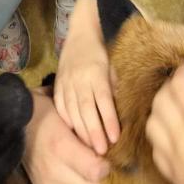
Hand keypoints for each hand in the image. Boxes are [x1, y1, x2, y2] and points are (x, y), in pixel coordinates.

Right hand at [24, 90, 108, 183]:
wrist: (18, 125)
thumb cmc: (49, 117)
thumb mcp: (71, 118)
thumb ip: (90, 137)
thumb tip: (110, 153)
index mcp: (62, 147)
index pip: (96, 171)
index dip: (106, 167)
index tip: (104, 160)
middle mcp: (54, 171)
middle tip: (98, 172)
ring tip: (85, 178)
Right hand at [55, 0, 119, 155]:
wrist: (80, 32)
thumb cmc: (102, 51)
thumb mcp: (113, 64)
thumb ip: (116, 85)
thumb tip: (124, 110)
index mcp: (97, 72)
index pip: (103, 100)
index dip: (108, 119)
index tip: (114, 138)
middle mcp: (80, 78)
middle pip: (86, 109)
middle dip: (93, 132)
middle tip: (101, 151)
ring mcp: (67, 82)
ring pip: (72, 111)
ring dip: (81, 131)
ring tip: (89, 149)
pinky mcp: (58, 84)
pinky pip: (60, 106)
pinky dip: (67, 121)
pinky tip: (73, 134)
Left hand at [146, 62, 183, 183]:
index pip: (180, 84)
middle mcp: (180, 137)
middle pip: (161, 99)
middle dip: (171, 85)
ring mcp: (171, 156)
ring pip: (152, 121)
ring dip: (161, 108)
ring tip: (177, 106)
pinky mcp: (169, 172)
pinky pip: (154, 145)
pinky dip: (159, 132)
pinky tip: (174, 130)